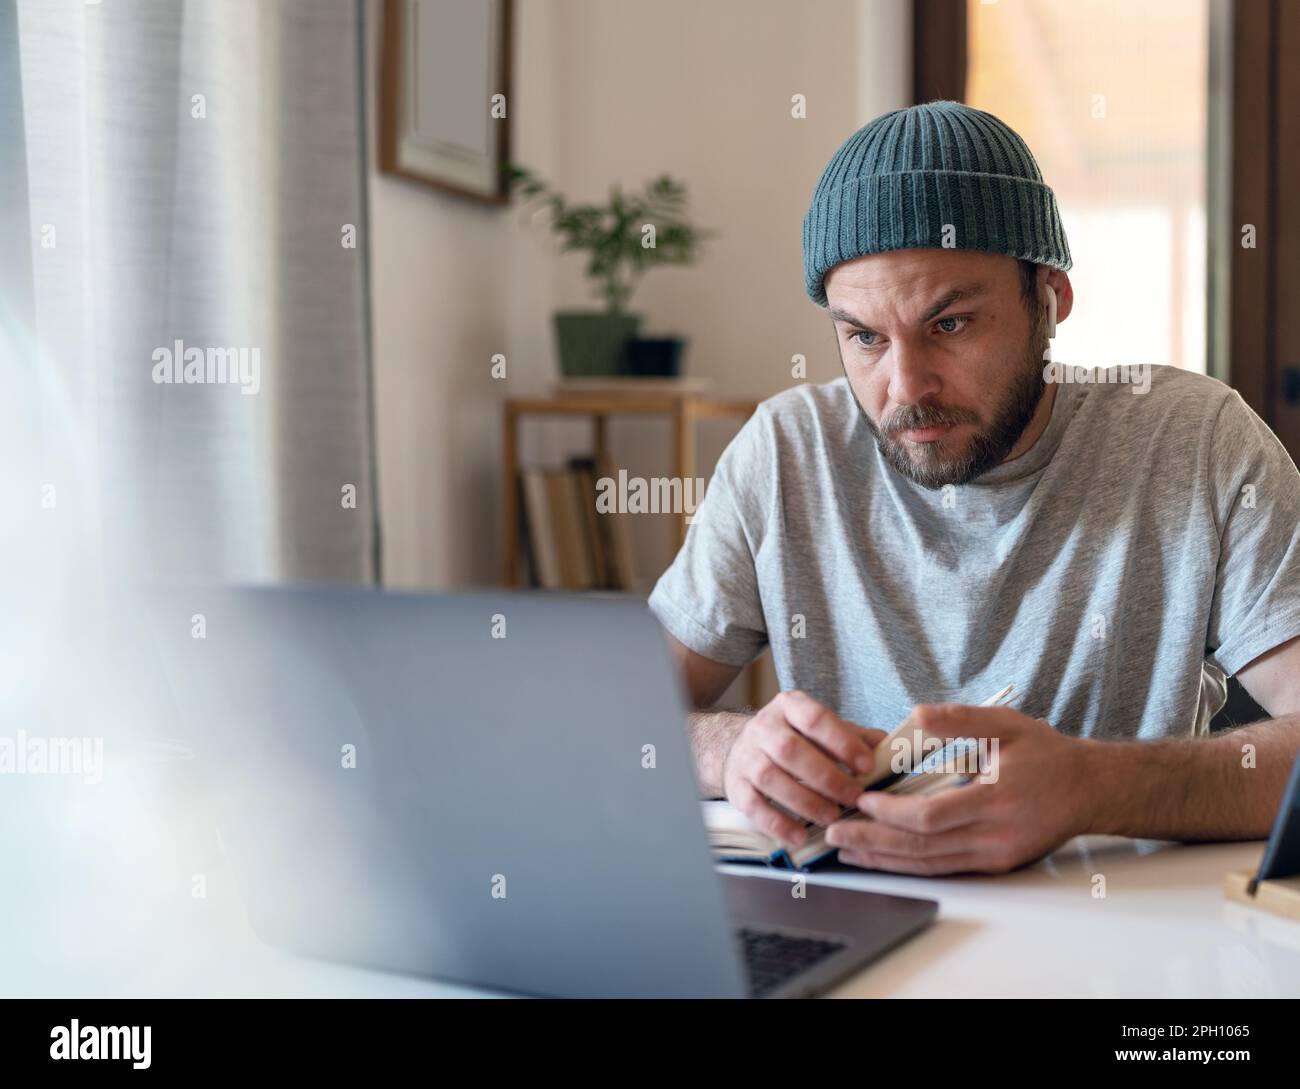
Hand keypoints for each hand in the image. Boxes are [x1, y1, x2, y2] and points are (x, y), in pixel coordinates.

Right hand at [722, 690, 885, 847]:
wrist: (745, 748)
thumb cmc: (796, 740)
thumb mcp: (823, 730)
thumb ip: (856, 738)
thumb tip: (893, 750)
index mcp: (790, 707)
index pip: (815, 719)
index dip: (842, 743)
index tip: (867, 766)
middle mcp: (763, 727)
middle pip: (790, 750)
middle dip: (826, 777)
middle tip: (854, 798)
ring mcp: (746, 756)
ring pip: (770, 777)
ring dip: (805, 801)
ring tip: (832, 817)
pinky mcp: (735, 786)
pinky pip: (753, 805)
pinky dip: (777, 823)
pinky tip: (799, 835)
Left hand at [825, 703, 1094, 874]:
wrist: (1089, 789)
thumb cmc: (1047, 754)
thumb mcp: (1006, 724)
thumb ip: (959, 721)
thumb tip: (916, 716)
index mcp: (995, 799)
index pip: (931, 815)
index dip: (892, 812)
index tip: (863, 799)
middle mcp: (994, 836)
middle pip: (922, 847)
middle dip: (874, 842)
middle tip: (835, 835)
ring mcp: (995, 855)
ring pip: (929, 863)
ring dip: (885, 860)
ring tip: (847, 852)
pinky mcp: (994, 864)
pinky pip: (944, 868)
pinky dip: (909, 865)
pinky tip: (883, 859)